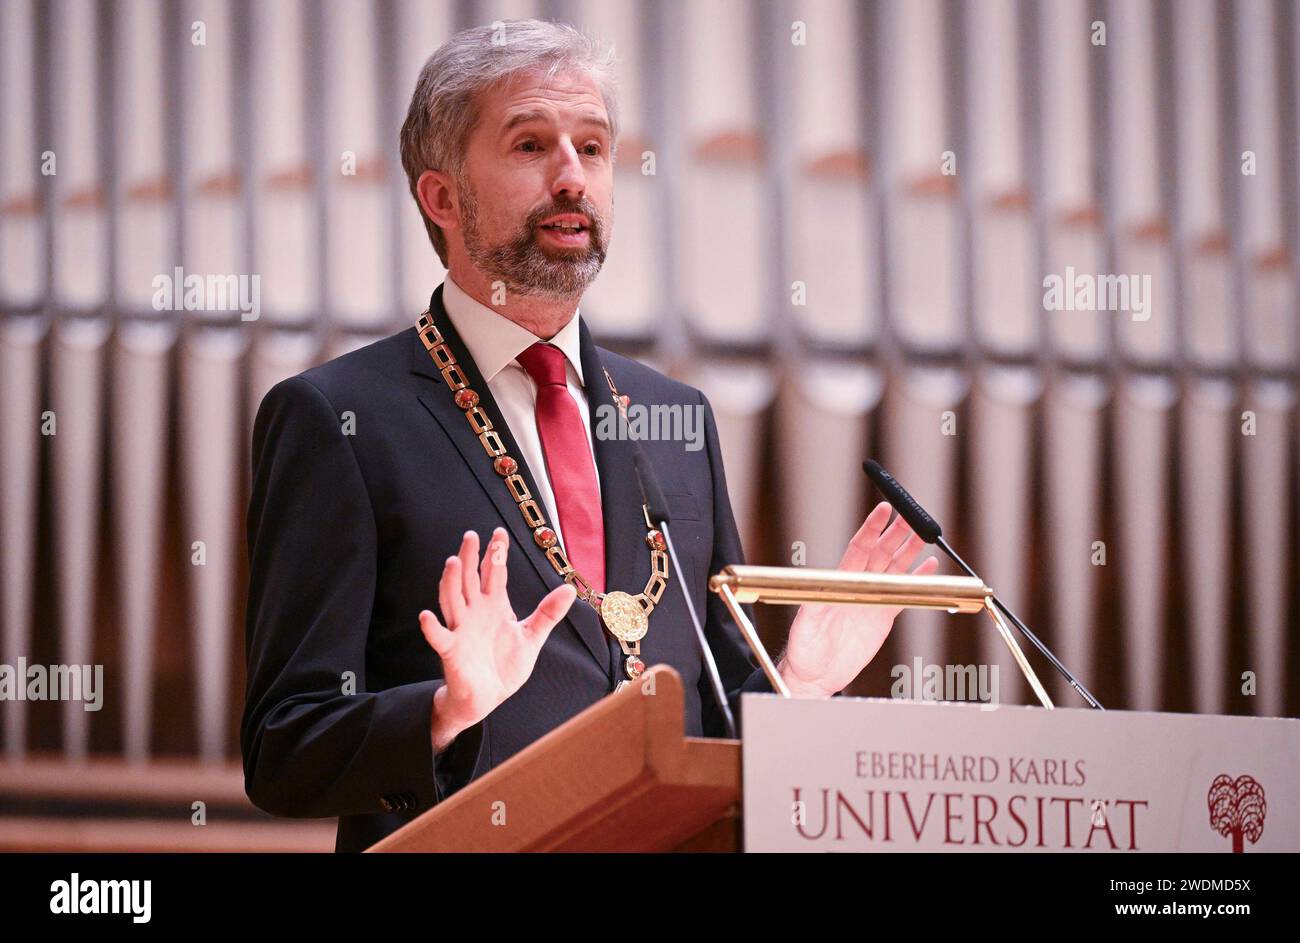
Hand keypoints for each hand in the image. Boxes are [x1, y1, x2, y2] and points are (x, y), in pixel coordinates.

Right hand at [419, 528, 575, 748]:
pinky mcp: (451, 651)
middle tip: (471, 536)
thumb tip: (570, 589)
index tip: (499, 532)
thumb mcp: (532, 637)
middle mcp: (475, 612)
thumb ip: (548, 613)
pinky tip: (427, 616)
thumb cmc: (505, 665)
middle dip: (470, 558)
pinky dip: (432, 627)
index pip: (494, 573)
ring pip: (452, 600)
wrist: (488, 697)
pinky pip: (439, 637)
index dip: (496, 552)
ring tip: (452, 562)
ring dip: (450, 583)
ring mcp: (461, 629)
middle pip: (470, 579)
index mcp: (494, 605)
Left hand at [778, 502, 939, 696]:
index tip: (884, 510)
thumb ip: (813, 606)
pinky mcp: (883, 616)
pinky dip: (918, 579)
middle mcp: (858, 587)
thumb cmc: (804, 650)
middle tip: (912, 515)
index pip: (859, 549)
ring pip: (895, 569)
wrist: (814, 675)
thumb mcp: (804, 626)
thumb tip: (822, 586)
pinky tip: (930, 566)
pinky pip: (905, 594)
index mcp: (840, 583)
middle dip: (896, 533)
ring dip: (909, 551)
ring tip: (924, 533)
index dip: (872, 529)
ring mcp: (872, 599)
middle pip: (881, 553)